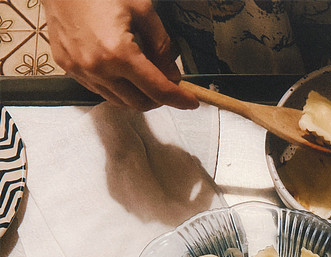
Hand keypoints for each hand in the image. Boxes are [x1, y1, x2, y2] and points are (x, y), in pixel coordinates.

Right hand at [42, 0, 198, 110]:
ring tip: (144, 76)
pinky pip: (100, 90)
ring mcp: (80, 71)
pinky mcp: (68, 68)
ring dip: (137, 95)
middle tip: (167, 83)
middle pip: (140, 103)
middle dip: (158, 98)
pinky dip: (116, 88)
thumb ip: (161, 44)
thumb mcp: (141, 8)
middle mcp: (98, 69)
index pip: (157, 89)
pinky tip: (121, 72)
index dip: (178, 98)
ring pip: (120, 101)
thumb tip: (172, 73)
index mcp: (118, 53)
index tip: (191, 102)